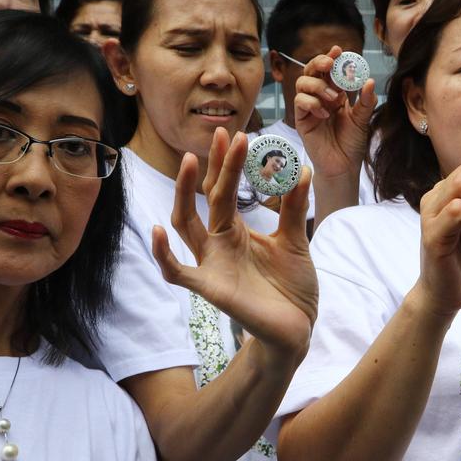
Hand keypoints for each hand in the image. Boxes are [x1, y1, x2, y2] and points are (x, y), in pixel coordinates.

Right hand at [151, 127, 316, 361]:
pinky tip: (159, 231)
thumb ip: (293, 208)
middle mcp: (218, 244)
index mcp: (235, 231)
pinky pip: (178, 273)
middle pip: (205, 199)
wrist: (298, 327)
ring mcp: (211, 265)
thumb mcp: (295, 240)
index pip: (224, 190)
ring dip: (183, 192)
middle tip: (223, 134)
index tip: (236, 134)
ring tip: (188, 162)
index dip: (227, 162)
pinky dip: (164, 254)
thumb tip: (301, 168)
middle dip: (212, 166)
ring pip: (185, 225)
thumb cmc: (291, 287)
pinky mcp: (211, 289)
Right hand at [293, 46, 375, 179]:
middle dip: (319, 62)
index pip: (331, 71)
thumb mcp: (362, 120)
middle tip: (330, 64)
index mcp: (336, 93)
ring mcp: (309, 107)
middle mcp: (320, 97)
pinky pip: (299, 102)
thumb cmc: (351, 143)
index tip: (339, 50)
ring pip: (303, 83)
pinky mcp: (301, 119)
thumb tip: (369, 81)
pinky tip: (324, 113)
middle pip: (312, 70)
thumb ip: (365, 101)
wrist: (343, 166)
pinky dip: (311, 102)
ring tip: (333, 99)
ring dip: (318, 85)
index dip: (333, 58)